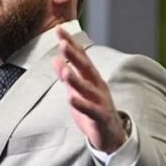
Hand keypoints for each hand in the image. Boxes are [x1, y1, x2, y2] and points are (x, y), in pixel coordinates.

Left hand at [51, 26, 127, 152]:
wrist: (111, 136)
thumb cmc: (92, 111)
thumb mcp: (76, 91)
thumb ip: (67, 75)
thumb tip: (54, 59)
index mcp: (91, 78)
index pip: (80, 56)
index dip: (70, 43)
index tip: (59, 29)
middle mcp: (97, 86)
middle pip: (85, 68)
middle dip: (74, 55)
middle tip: (62, 43)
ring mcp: (100, 101)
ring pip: (87, 88)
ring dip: (76, 80)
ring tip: (65, 71)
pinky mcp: (100, 117)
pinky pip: (91, 110)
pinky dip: (81, 104)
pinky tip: (71, 99)